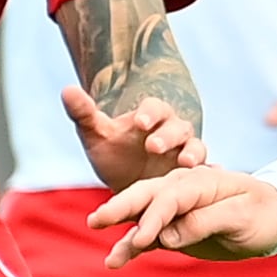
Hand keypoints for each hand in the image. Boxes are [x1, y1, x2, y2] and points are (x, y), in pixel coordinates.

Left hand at [63, 83, 206, 187]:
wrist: (130, 186)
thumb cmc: (114, 156)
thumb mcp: (96, 137)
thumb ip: (83, 114)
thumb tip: (66, 90)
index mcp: (151, 117)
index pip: (154, 108)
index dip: (149, 113)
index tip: (139, 123)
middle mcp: (174, 131)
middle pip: (177, 126)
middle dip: (167, 135)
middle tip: (153, 146)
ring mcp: (187, 152)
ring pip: (197, 146)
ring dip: (193, 153)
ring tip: (185, 163)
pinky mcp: (197, 175)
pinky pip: (207, 172)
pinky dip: (209, 174)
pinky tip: (210, 179)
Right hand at [89, 165, 276, 265]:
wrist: (275, 217)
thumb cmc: (263, 213)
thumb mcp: (241, 216)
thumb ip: (205, 221)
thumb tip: (168, 237)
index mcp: (199, 181)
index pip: (169, 197)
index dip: (153, 218)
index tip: (142, 239)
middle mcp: (181, 190)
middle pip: (144, 197)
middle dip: (119, 209)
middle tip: (96, 221)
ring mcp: (175, 209)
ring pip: (141, 217)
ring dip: (122, 234)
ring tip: (108, 257)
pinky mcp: (173, 229)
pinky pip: (147, 237)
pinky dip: (132, 248)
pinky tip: (115, 261)